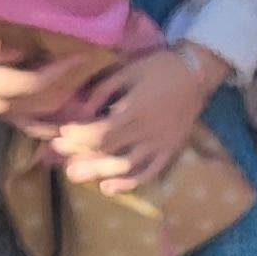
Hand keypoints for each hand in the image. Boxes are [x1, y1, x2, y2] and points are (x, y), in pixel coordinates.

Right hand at [0, 32, 100, 130]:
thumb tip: (18, 52)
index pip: (38, 82)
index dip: (63, 70)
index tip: (86, 52)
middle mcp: (4, 107)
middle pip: (51, 100)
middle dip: (78, 83)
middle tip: (101, 64)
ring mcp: (9, 116)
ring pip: (49, 115)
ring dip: (75, 102)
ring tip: (97, 83)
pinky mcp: (11, 118)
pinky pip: (40, 127)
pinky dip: (62, 123)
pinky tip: (81, 116)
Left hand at [47, 43, 229, 195]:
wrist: (198, 73)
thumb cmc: (160, 68)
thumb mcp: (129, 70)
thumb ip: (104, 90)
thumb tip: (83, 111)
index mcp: (136, 109)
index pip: (101, 131)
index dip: (79, 136)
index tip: (61, 134)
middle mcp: (147, 131)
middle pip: (109, 150)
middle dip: (80, 155)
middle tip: (58, 160)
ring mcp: (160, 144)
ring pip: (126, 166)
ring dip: (98, 172)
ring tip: (75, 175)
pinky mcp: (169, 151)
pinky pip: (149, 172)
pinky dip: (129, 183)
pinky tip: (107, 187)